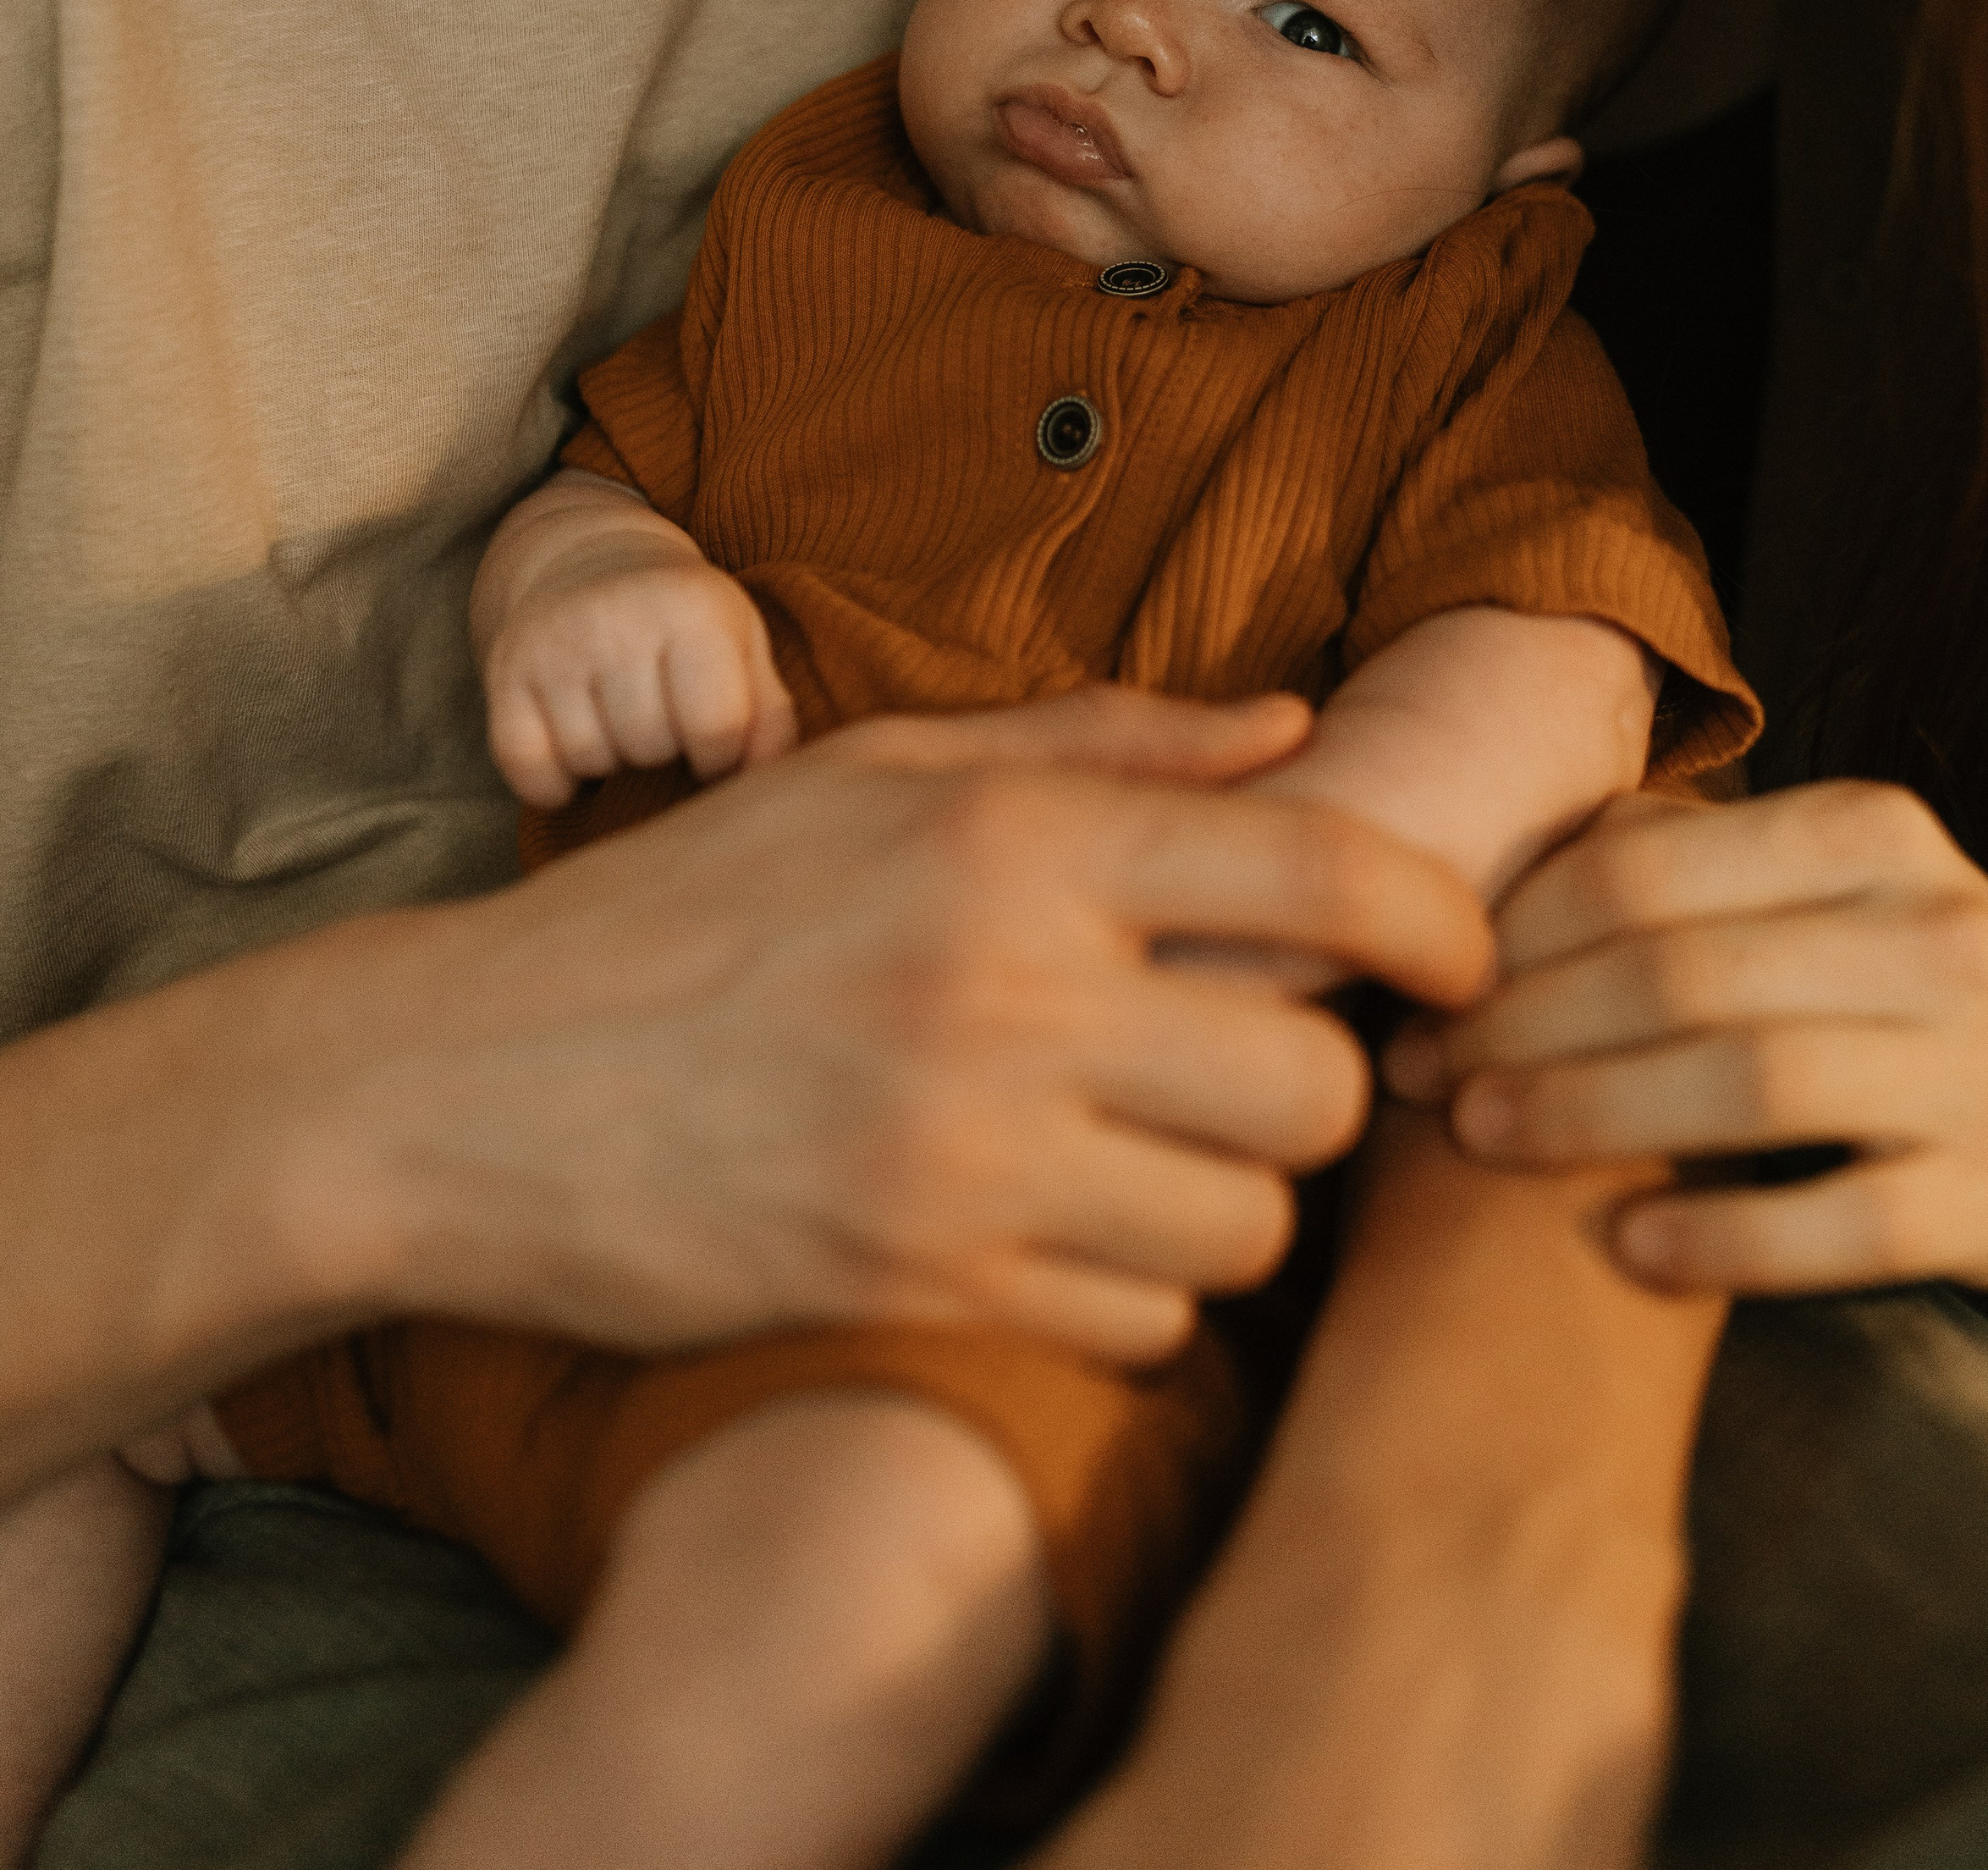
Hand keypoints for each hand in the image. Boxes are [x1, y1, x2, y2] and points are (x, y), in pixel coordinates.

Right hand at [326, 687, 1492, 1367]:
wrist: (460, 1085)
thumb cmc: (687, 911)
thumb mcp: (878, 778)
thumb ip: (1103, 746)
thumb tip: (1294, 729)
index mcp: (1011, 841)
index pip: (1323, 871)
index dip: (1444, 922)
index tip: (1464, 958)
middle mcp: (1006, 994)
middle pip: (1314, 1080)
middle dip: (1306, 1082)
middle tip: (1235, 1062)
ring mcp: (962, 1159)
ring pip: (1247, 1223)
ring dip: (1224, 1194)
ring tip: (1136, 1148)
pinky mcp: (917, 1288)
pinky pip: (1141, 1320)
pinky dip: (1134, 1286)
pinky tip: (1052, 1225)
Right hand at [479, 492, 796, 802]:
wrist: (588, 559)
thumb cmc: (683, 620)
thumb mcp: (742, 646)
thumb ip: (770, 716)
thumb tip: (766, 783)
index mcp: (692, 608)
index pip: (717, 730)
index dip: (722, 755)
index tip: (715, 738)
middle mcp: (616, 617)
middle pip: (651, 747)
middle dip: (664, 748)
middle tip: (660, 712)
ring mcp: (553, 643)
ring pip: (589, 760)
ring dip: (610, 758)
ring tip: (619, 716)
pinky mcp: (504, 671)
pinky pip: (527, 770)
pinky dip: (551, 781)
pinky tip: (575, 744)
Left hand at [1383, 784, 1987, 1293]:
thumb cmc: (1885, 978)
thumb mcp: (1802, 884)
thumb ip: (1661, 865)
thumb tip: (1469, 889)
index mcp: (1865, 833)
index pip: (1640, 872)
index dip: (1509, 937)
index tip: (1421, 993)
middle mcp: (1932, 931)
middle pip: (1679, 972)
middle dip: (1523, 1027)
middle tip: (1421, 1074)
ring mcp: (1974, 1066)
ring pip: (1751, 1081)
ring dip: (1592, 1115)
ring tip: (1484, 1141)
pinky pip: (1839, 1222)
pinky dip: (1721, 1237)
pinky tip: (1624, 1246)